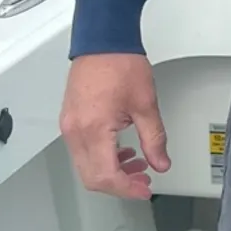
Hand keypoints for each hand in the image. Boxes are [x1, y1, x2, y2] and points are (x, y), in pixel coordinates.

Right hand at [60, 52, 171, 197]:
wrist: (102, 40)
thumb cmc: (119, 63)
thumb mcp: (145, 104)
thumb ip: (154, 139)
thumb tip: (160, 162)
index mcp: (93, 129)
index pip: (106, 176)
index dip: (127, 189)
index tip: (143, 189)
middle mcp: (75, 131)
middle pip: (91, 178)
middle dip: (119, 185)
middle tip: (141, 183)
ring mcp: (69, 126)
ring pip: (85, 166)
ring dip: (110, 172)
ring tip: (136, 167)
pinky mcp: (70, 119)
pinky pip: (82, 150)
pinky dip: (101, 158)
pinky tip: (121, 152)